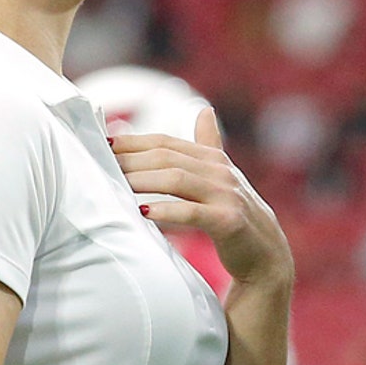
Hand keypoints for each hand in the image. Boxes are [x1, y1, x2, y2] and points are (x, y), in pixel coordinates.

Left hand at [113, 107, 292, 287]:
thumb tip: (204, 110)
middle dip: (131, 161)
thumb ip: (209, 145)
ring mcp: (226, 195)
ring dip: (142, 182)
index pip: (165, 142)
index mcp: (213, 158)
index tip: (103, 144)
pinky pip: (192, 213)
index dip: (133, 141)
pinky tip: (144, 212)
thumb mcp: (222, 177)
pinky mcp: (229, 221)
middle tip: (100, 166)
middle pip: (167, 158)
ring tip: (115, 187)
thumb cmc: (235, 214)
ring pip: (176, 180)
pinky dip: (167, 211)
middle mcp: (220, 171)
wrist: (266, 254)